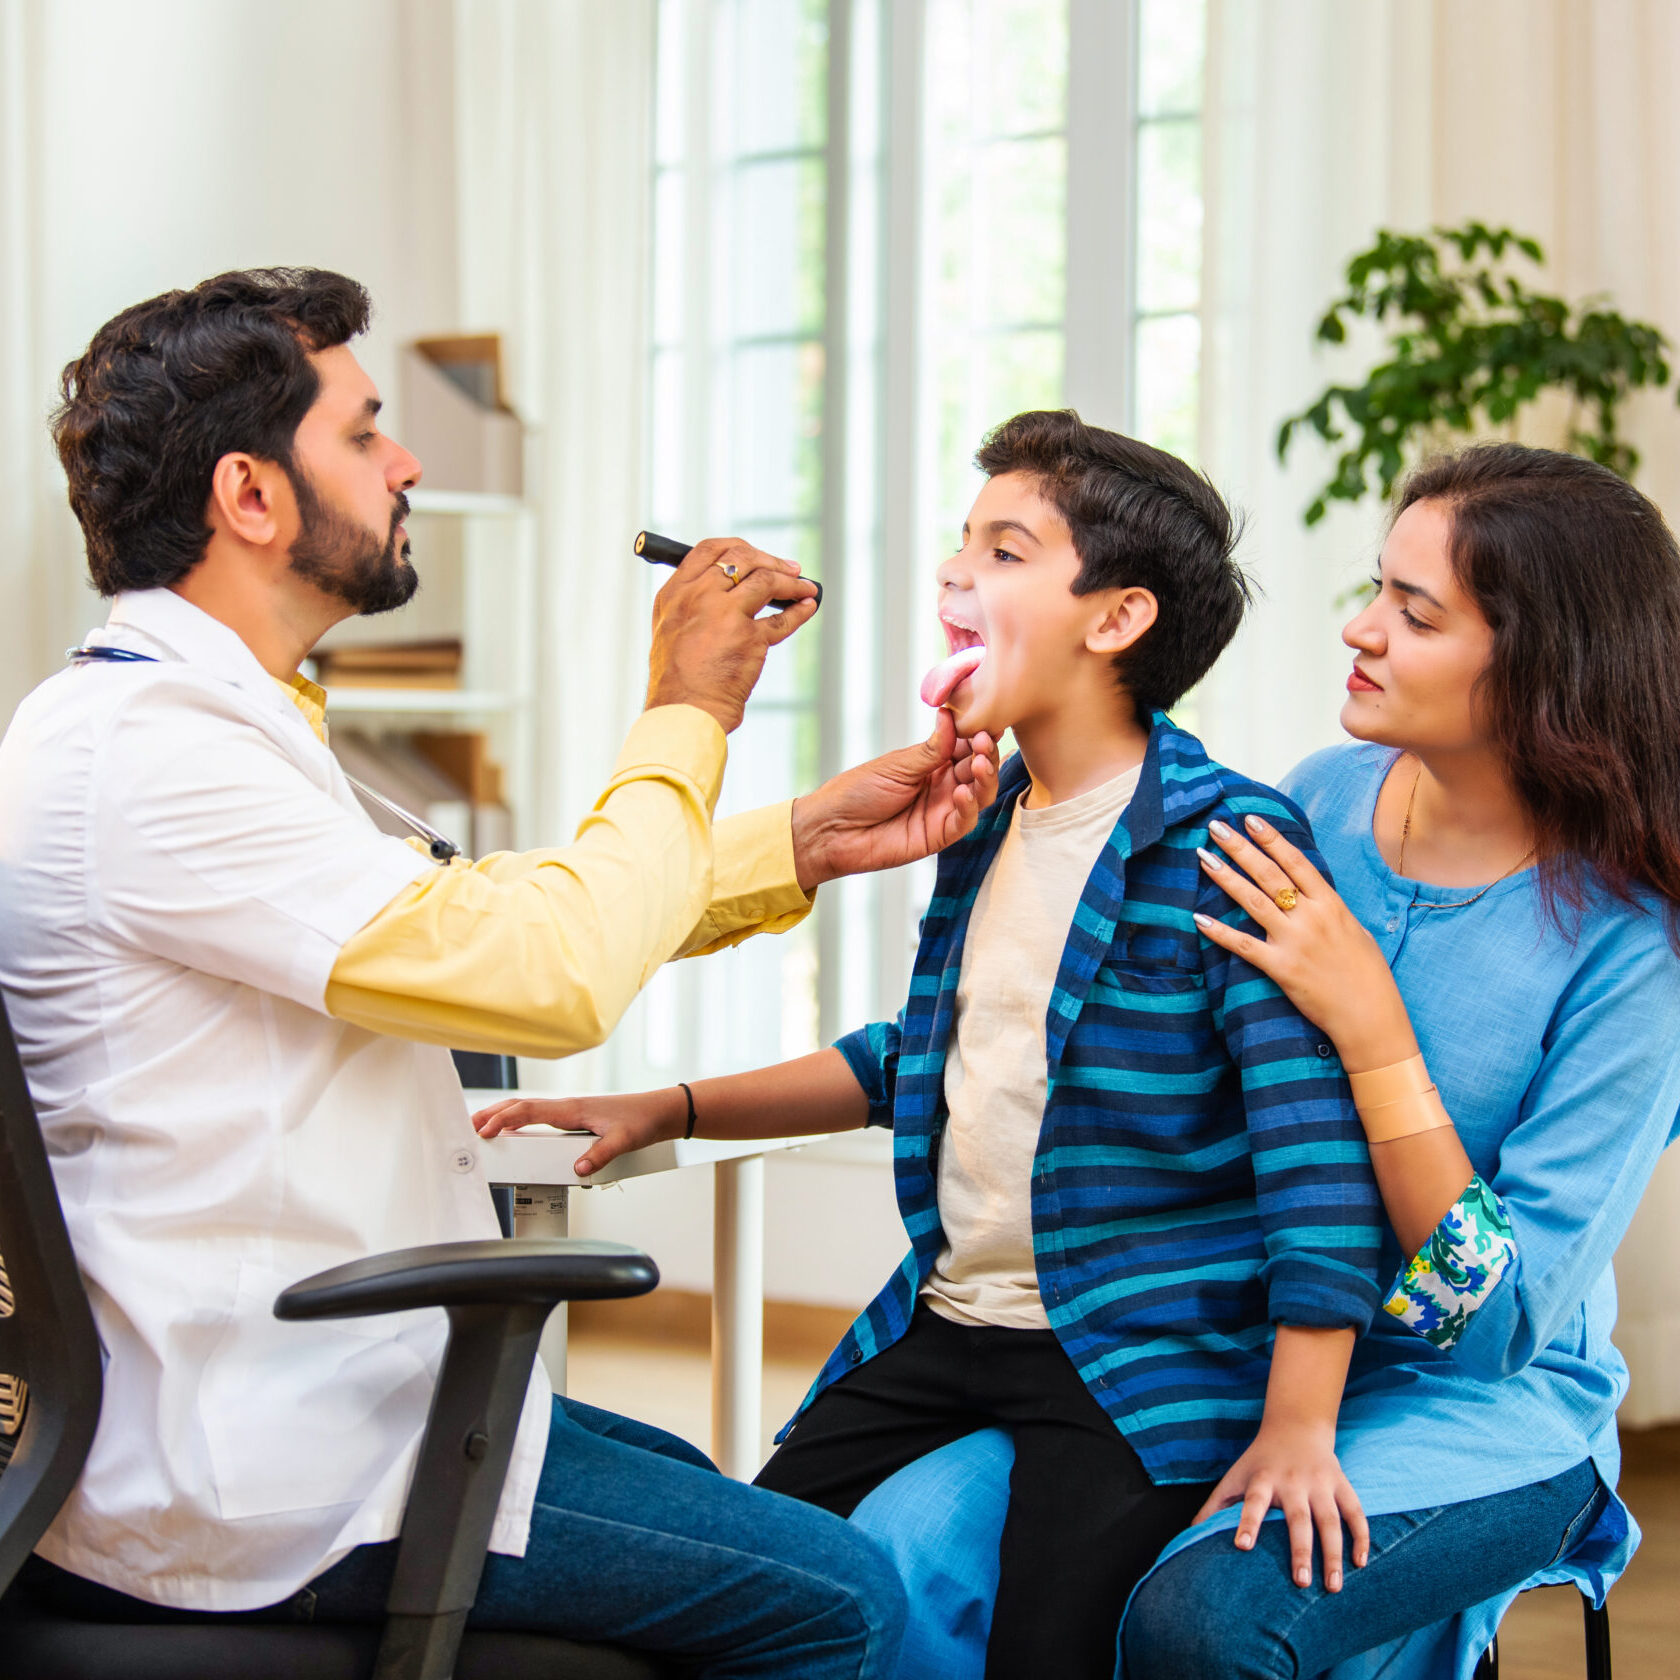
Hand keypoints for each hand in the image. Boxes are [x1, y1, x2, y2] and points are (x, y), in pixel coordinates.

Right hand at [471, 1089, 686, 1177]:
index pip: (529, 1111)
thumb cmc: (642, 1120)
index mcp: (573, 1109)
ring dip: (504, 1116)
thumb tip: (578, 1168)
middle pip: (521, 1107)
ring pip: (529, 1110)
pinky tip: (515, 1130)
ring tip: (482, 1125)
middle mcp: (567, 1107)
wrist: (659, 1112)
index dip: (504, 1119)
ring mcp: (570, 1112)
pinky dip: (520, 1121)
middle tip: (469, 1126)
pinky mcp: (575, 1118)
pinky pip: (540, 1117)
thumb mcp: (624, 1140)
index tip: (484, 1130)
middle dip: (493, 1114)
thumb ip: (601, 1154)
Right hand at [644, 538, 819, 733]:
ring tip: (806, 588)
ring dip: (791, 582)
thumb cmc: (677, 680)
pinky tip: (808, 606)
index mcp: (674, 594)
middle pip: (741, 559)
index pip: (708, 551)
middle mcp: (698, 598)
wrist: (684, 712)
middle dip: (770, 560)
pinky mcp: (749, 638)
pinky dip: (800, 610)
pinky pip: (782, 619)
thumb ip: (693, 605)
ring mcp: (724, 615)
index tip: (757, 554)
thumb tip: (727, 589)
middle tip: (789, 569)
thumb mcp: (669, 631)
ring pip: (765, 581)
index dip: (738, 547)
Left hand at [789, 710, 999, 891]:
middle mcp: (942, 785)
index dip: (979, 735)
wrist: (832, 828)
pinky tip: (962, 792)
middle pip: (978, 769)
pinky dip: (969, 806)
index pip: (966, 746)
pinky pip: (965, 822)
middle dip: (985, 754)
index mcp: (932, 763)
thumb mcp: (896, 765)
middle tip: (984, 742)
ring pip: (980, 794)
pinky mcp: (939, 835)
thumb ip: (931, 748)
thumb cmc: (856, 792)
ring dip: (985, 778)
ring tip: (978, 764)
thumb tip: (950, 715)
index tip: (988, 721)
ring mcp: (943, 810)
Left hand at [1193, 1420, 1367, 1591]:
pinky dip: (1361, 1537)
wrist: (1295, 1425)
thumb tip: (1189, 1535)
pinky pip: (1355, 1512)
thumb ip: (1215, 1506)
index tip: (1242, 1546)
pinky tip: (1360, 1563)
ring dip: (1333, 1553)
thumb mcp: (1235, 1477)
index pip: (1254, 1501)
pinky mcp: (1341, 1484)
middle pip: (1298, 1518)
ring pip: (1331, 1520)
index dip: (1248, 1522)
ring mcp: (1320, 1483)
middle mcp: (1293, 1481)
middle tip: (1300, 1583)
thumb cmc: (1259, 1461)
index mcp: (1263, 1479)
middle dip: (1300, 1550)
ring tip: (1333, 1586)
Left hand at [1197, 814, 1416, 1073]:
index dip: (1272, 839)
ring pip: (1253, 901)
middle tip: (1216, 827)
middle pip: (1269, 874)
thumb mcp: (1355, 930)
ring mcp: (1294, 942)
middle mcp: (1311, 918)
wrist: (1371, 1016)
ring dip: (1225, 877)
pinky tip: (1198, 918)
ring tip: (1203, 858)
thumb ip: (1329, 908)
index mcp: (1332, 905)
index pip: (1296, 863)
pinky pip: (1243, 946)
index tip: (1251, 819)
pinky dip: (1219, 932)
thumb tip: (1309, 889)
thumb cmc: (1367, 975)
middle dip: (1240, 848)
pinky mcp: (1281, 968)